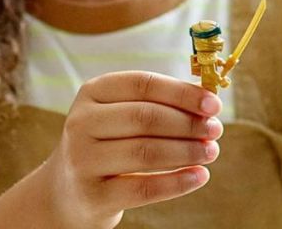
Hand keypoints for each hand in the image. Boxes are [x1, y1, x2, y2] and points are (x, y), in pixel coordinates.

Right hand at [40, 71, 222, 228]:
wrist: (66, 191)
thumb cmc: (109, 142)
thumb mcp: (122, 114)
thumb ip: (160, 103)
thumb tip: (208, 103)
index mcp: (93, 92)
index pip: (143, 84)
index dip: (182, 93)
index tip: (214, 104)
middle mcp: (81, 123)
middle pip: (146, 118)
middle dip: (188, 124)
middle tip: (216, 130)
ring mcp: (82, 160)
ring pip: (145, 152)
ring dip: (187, 151)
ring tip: (211, 152)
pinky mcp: (92, 196)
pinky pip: (143, 188)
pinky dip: (177, 182)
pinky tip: (199, 176)